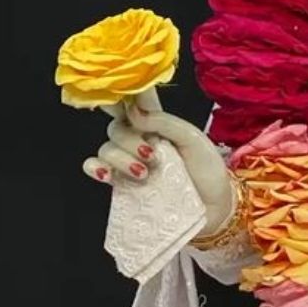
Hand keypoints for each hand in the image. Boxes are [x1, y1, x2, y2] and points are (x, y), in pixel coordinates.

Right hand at [81, 88, 234, 232]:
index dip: (121, 98)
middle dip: (130, 141)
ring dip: (121, 159)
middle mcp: (139, 140)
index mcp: (156, 124)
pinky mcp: (121, 184)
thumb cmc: (207, 171)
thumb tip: (132, 110)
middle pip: (116, 128)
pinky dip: (95, 168)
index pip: (131, 103)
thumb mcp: (193, 139)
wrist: (213, 208)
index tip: (122, 102)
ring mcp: (128, 162)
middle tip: (151, 156)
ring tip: (143, 174)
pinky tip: (106, 174)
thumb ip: (164, 122)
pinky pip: (94, 168)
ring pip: (106, 149)